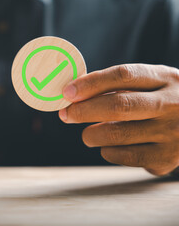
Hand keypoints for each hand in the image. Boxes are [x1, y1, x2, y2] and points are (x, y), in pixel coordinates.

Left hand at [59, 64, 178, 175]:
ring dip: (91, 135)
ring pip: (117, 134)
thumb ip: (119, 85)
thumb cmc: (165, 101)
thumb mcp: (153, 83)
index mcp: (165, 78)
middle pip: (118, 106)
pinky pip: (124, 156)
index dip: (91, 83)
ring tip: (88, 134)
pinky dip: (108, 151)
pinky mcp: (166, 159)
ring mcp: (172, 133)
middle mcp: (172, 104)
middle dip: (84, 111)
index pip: (123, 75)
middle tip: (66, 114)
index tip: (67, 92)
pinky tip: (109, 146)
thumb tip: (75, 92)